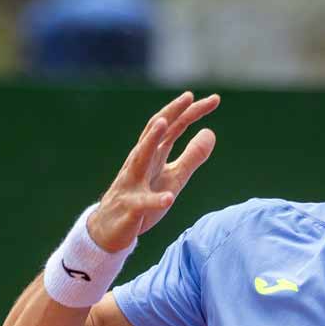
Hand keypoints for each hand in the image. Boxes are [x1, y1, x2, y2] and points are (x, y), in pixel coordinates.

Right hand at [89, 91, 220, 251]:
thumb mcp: (174, 177)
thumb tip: (210, 132)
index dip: (192, 113)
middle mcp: (140, 162)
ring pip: (140, 157)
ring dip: (151, 140)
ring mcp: (132, 183)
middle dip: (171, 113)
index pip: (173, 128)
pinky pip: (142, 203)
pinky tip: (168, 198)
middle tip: (189, 96)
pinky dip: (155, 200)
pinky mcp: (130, 207)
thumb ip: (192, 157)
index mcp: (154, 154)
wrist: (109, 229)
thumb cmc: (142, 200)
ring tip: (164, 123)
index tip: (214, 99)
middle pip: (155, 132)